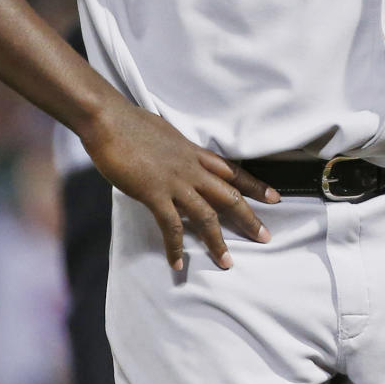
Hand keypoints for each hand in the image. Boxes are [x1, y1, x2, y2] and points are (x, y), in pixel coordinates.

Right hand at [81, 100, 279, 271]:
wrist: (110, 120)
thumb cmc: (130, 123)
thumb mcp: (164, 134)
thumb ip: (175, 150)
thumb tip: (176, 155)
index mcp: (193, 152)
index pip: (232, 170)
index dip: (255, 185)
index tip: (274, 197)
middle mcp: (190, 167)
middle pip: (228, 195)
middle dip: (248, 217)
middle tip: (265, 237)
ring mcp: (174, 180)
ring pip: (206, 214)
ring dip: (217, 240)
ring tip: (227, 262)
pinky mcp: (154, 192)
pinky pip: (171, 225)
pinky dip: (176, 246)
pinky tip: (178, 263)